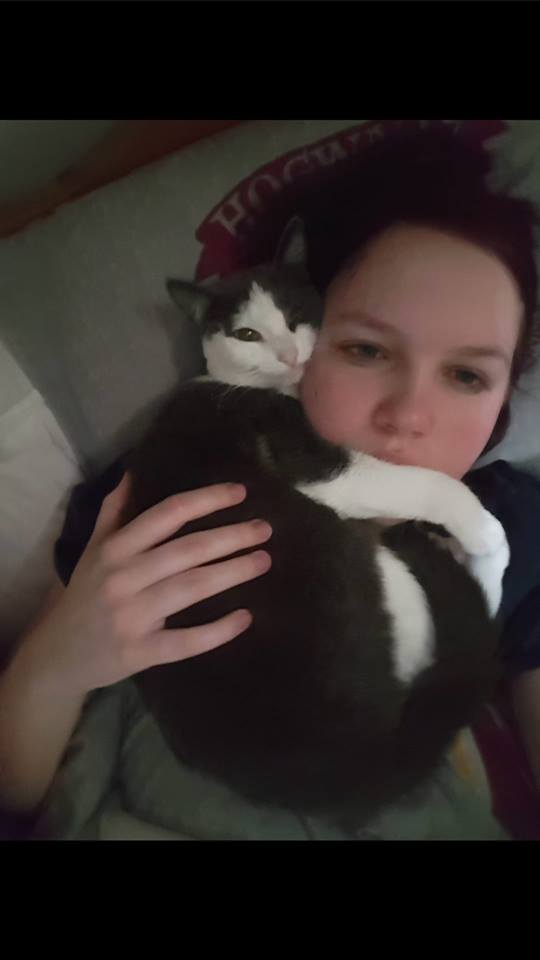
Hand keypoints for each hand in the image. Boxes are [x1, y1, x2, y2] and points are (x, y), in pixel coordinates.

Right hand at [26, 474, 271, 695]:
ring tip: (263, 561)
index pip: (167, 514)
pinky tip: (246, 617)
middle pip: (187, 550)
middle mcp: (123, 577)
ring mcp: (132, 617)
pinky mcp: (140, 652)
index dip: (206, 500)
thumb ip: (114, 510)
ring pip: (191, 588)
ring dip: (232, 572)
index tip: (240, 493)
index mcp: (115, 549)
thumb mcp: (92, 549)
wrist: (59, 655)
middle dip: (231, 536)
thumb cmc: (85, 595)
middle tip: (265, 529)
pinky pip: (186, 641)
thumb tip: (134, 470)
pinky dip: (218, 630)